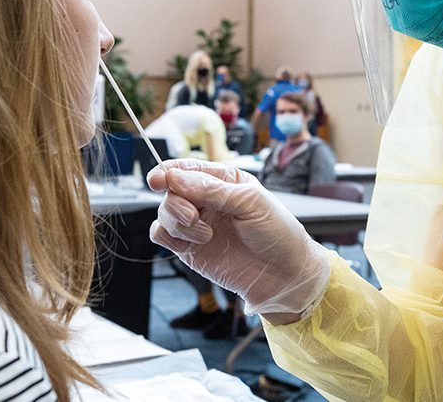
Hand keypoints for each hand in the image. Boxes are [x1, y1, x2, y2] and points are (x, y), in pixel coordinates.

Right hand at [148, 159, 329, 317]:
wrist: (285, 275)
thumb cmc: (277, 234)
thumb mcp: (251, 202)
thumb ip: (212, 189)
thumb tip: (176, 177)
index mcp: (223, 180)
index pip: (186, 168)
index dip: (167, 171)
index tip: (157, 180)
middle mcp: (206, 200)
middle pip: (170, 190)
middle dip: (176, 202)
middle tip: (194, 215)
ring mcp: (196, 224)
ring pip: (164, 213)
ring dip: (178, 222)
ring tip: (205, 234)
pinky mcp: (189, 248)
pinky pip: (161, 235)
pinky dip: (167, 235)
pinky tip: (193, 241)